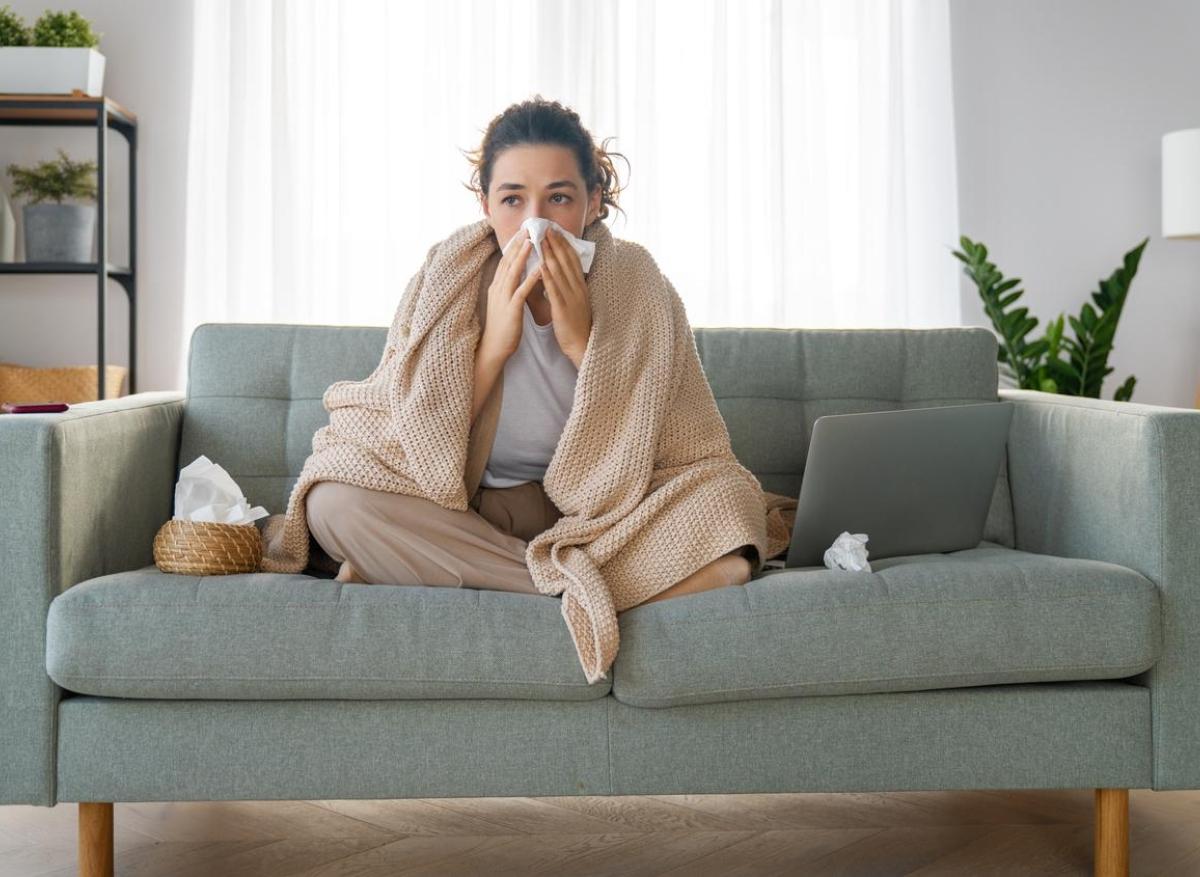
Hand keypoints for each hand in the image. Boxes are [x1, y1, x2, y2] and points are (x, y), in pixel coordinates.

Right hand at [481, 230, 542, 360]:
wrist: (494, 348)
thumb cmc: (502, 327)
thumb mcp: (504, 302)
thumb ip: (509, 287)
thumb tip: (517, 274)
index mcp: (497, 286)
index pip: (505, 261)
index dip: (513, 245)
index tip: (522, 231)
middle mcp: (498, 289)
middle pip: (508, 262)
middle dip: (518, 244)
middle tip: (528, 228)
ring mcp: (503, 298)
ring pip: (513, 272)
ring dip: (523, 256)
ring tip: (532, 241)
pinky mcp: (511, 310)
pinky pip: (521, 291)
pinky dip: (530, 279)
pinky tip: (539, 269)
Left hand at [540, 227, 592, 367]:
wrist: (582, 345)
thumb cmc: (576, 324)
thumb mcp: (575, 301)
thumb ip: (568, 287)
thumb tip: (559, 273)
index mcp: (580, 286)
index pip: (572, 260)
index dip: (564, 244)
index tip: (555, 231)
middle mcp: (577, 288)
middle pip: (566, 261)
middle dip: (556, 243)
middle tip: (546, 227)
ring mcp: (571, 297)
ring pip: (560, 271)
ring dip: (549, 253)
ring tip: (541, 240)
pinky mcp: (563, 308)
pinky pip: (554, 289)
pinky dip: (547, 275)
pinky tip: (540, 264)